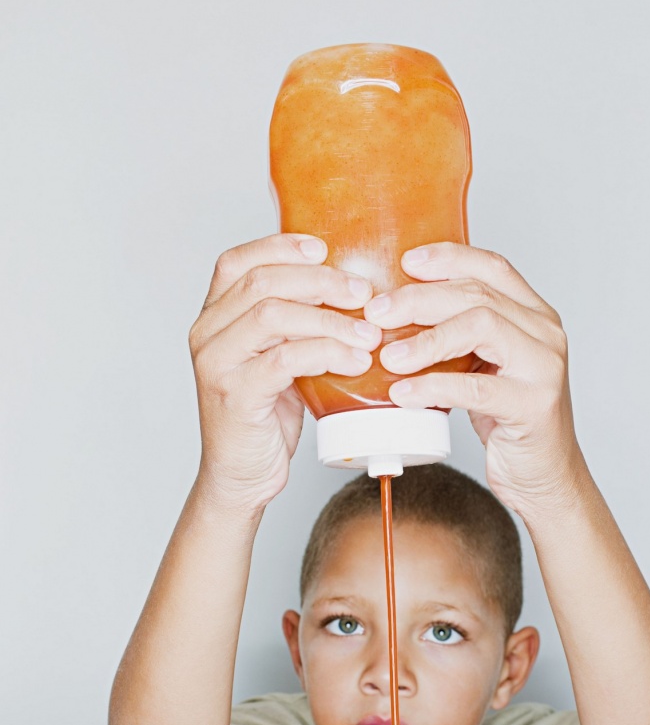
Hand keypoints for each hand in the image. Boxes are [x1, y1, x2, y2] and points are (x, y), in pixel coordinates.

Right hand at [188, 233, 381, 511]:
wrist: (241, 478)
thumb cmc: (263, 420)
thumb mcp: (277, 362)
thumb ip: (293, 328)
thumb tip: (347, 293)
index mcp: (213, 319)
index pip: (237, 262)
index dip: (281, 246)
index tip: (325, 248)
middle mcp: (206, 334)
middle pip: (262, 283)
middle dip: (320, 281)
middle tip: (364, 292)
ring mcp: (217, 364)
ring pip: (274, 316)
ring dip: (330, 320)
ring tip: (368, 333)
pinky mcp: (235, 394)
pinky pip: (285, 359)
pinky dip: (326, 353)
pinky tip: (354, 360)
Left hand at [363, 243, 582, 513]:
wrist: (547, 478)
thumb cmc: (511, 422)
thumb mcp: (488, 369)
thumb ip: (463, 338)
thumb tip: (400, 315)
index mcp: (536, 316)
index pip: (493, 268)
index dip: (449, 258)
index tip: (406, 262)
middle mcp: (545, 334)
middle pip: (478, 295)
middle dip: (421, 299)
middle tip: (379, 312)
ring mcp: (543, 368)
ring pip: (480, 327)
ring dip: (426, 339)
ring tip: (388, 355)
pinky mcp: (533, 405)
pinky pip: (474, 388)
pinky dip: (433, 387)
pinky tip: (404, 393)